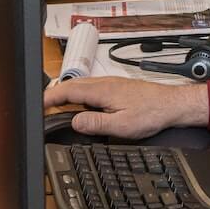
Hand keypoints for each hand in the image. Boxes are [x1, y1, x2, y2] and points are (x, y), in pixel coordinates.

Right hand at [43, 77, 207, 139]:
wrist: (172, 105)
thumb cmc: (152, 113)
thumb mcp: (121, 125)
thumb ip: (95, 123)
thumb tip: (74, 122)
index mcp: (102, 91)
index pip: (68, 91)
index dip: (49, 98)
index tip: (36, 105)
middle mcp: (105, 83)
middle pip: (71, 85)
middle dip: (53, 95)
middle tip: (40, 108)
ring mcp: (111, 83)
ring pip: (81, 86)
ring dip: (66, 94)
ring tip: (55, 107)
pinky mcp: (116, 87)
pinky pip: (91, 88)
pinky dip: (78, 94)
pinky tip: (79, 104)